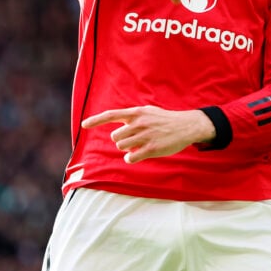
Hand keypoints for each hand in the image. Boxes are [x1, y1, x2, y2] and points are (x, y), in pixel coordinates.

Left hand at [81, 106, 216, 162]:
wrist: (187, 126)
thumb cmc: (165, 120)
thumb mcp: (148, 112)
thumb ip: (133, 116)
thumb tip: (118, 121)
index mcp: (137, 113)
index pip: (111, 114)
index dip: (96, 120)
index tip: (84, 125)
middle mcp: (139, 123)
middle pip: (116, 137)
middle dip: (122, 140)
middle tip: (134, 139)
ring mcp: (145, 136)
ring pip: (122, 147)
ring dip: (127, 149)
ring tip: (139, 146)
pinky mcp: (151, 149)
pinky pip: (130, 157)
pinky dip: (131, 158)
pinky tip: (138, 155)